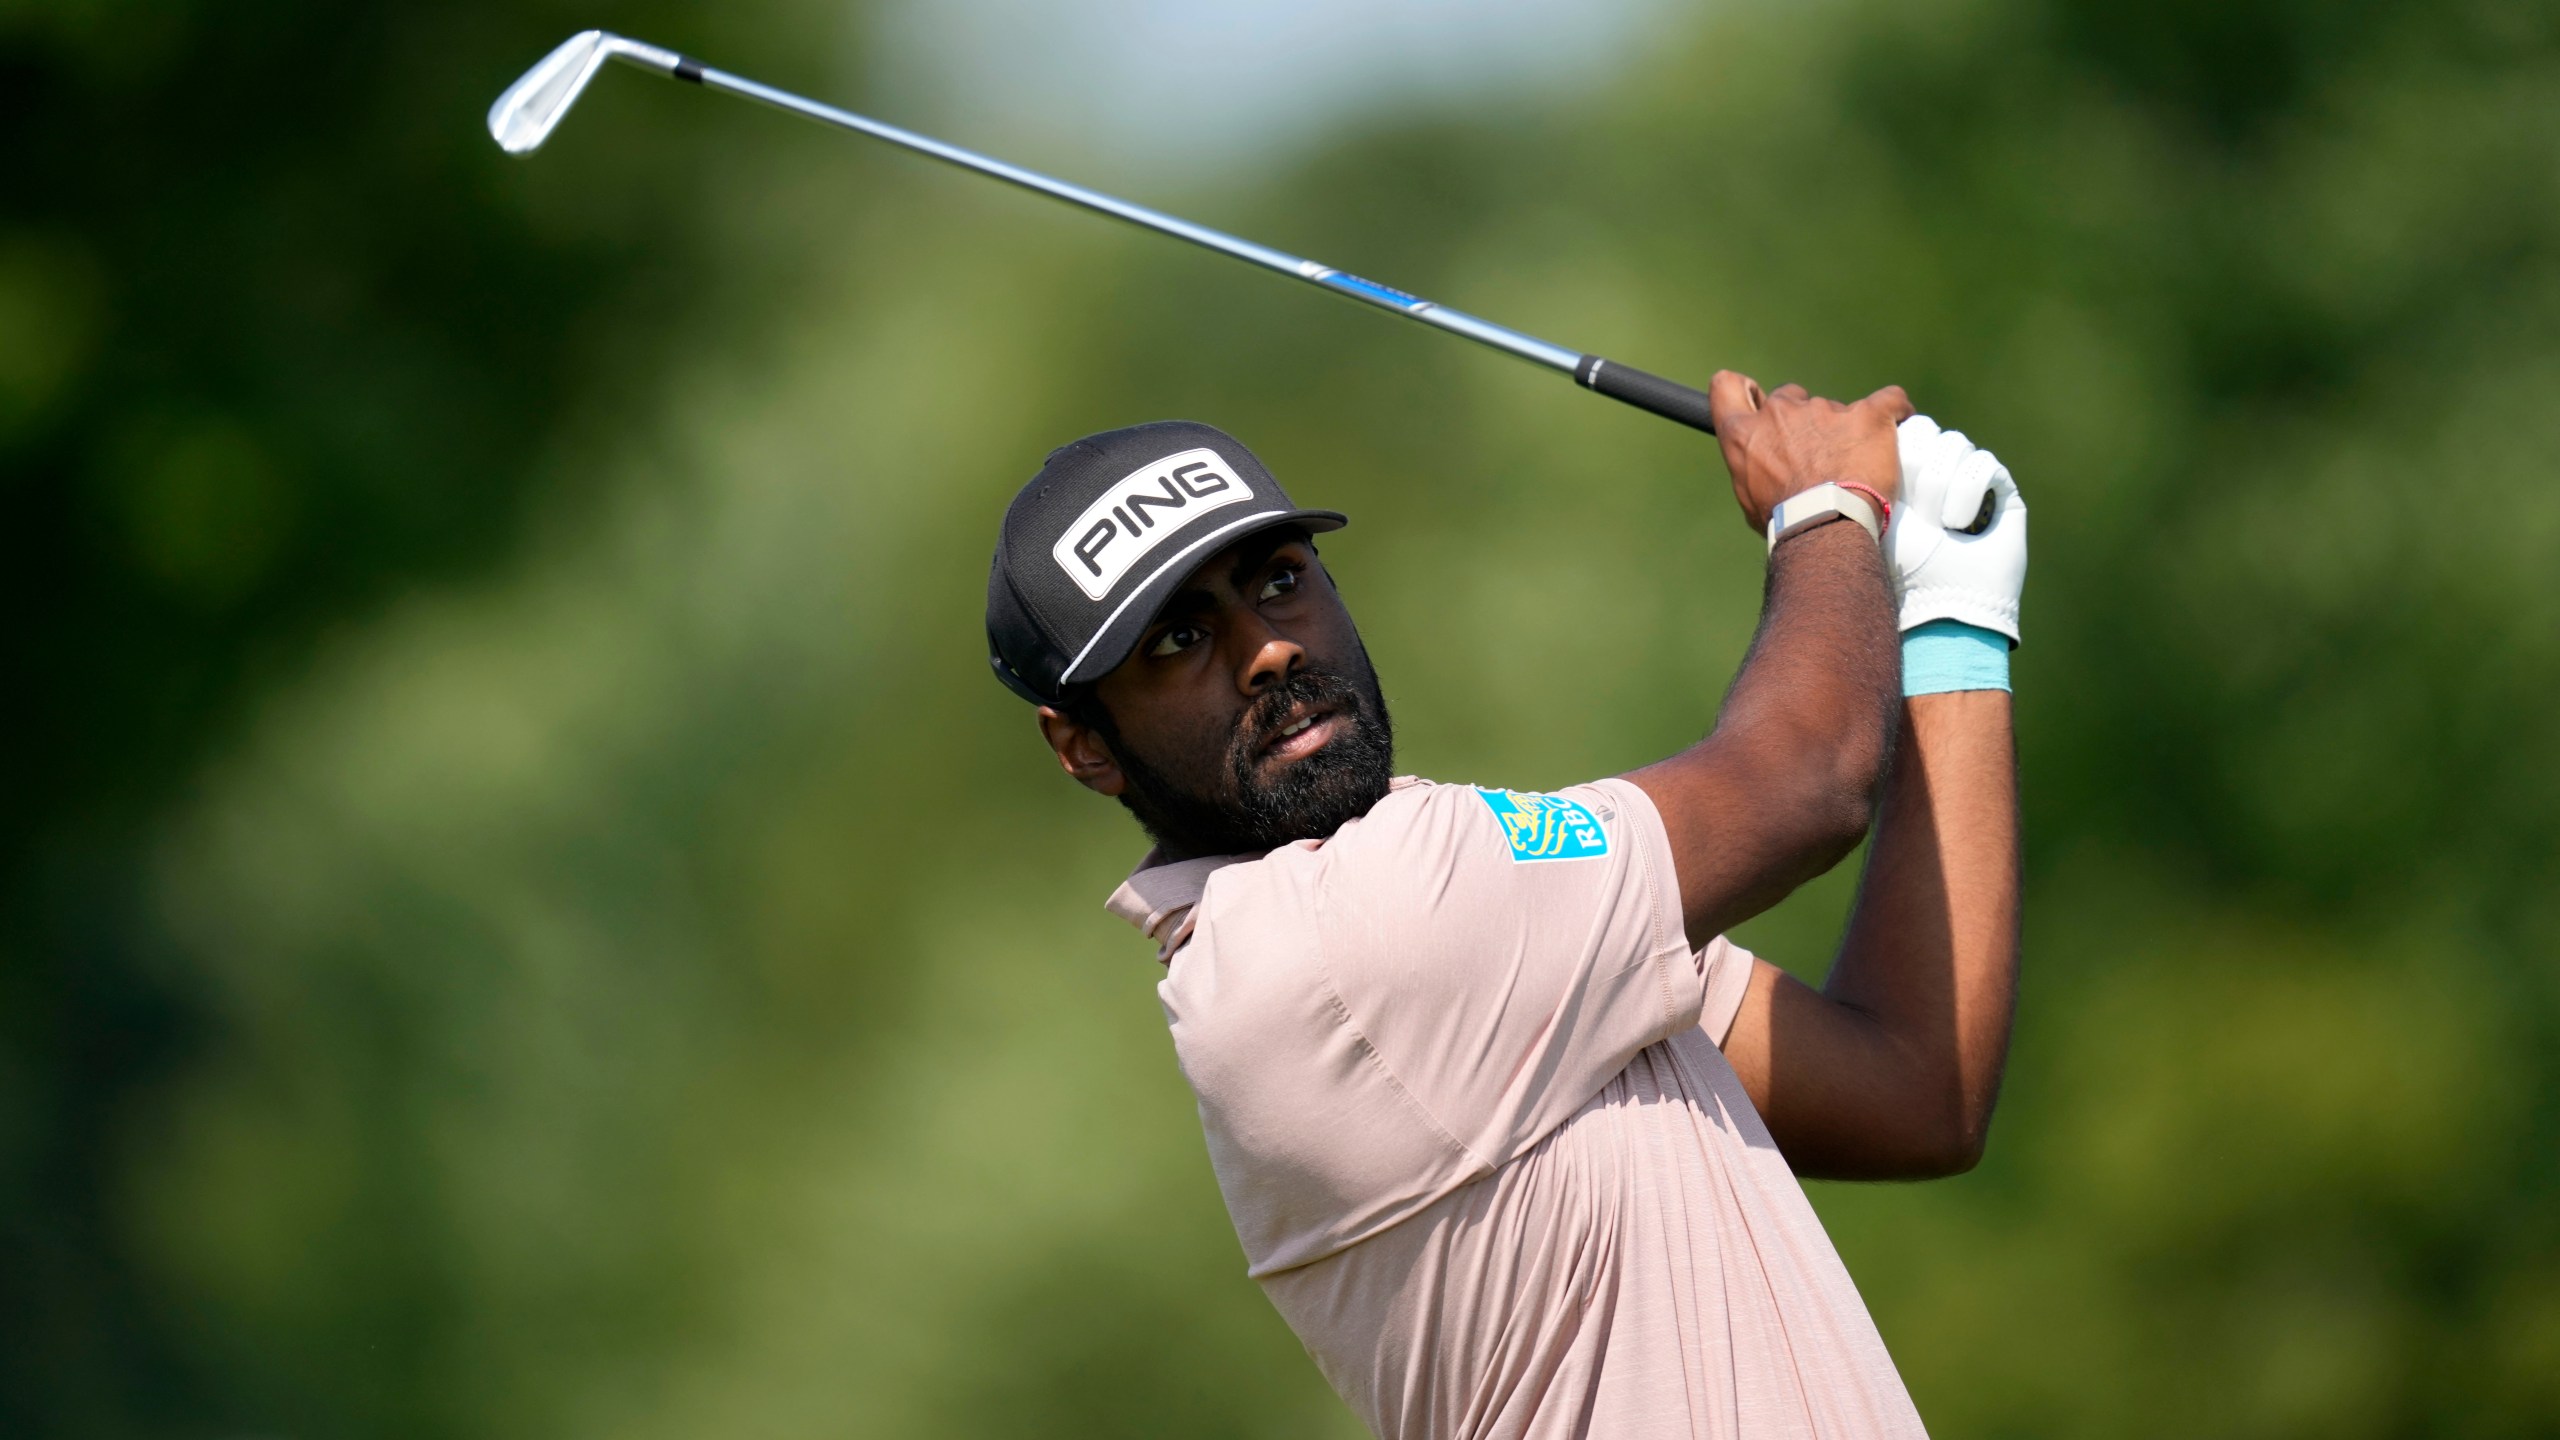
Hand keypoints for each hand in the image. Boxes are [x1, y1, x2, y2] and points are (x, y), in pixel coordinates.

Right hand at [1708, 372, 1913, 535]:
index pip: (1727, 387)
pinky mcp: (1868, 414)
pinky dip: (1894, 411)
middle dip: (1803, 420)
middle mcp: (1780, 412)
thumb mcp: (1751, 498)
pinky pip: (1889, 401)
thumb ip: (1755, 467)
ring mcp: (1825, 409)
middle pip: (1790, 398)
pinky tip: (1899, 424)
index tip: (1757, 401)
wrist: (1827, 528)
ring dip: (1845, 431)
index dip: (1744, 390)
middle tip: (1818, 454)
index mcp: (1745, 433)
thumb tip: (1768, 469)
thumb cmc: (1786, 522)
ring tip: (1859, 466)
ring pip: (1837, 409)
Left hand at [1890, 415, 2026, 641]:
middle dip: (1917, 468)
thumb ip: (1873, 471)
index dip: (1897, 448)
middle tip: (1916, 510)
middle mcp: (1939, 474)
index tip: (1890, 491)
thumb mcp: (1877, 514)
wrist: (1942, 603)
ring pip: (1955, 443)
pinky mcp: (2003, 494)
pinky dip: (1969, 491)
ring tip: (1940, 525)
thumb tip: (1874, 425)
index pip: (1905, 430)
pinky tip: (1960, 524)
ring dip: (1942, 485)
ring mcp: (1972, 482)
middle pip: (1929, 430)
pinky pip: (1984, 462)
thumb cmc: (1902, 566)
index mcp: (1905, 476)